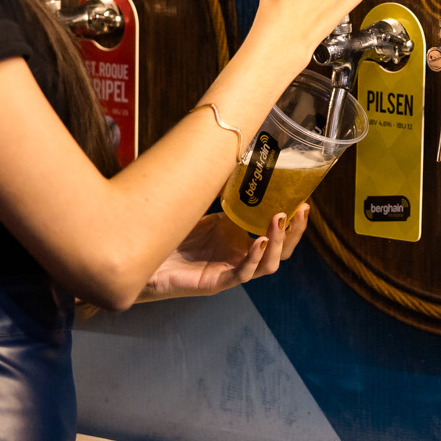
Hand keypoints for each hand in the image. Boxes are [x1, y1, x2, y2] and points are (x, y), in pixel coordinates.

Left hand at [134, 203, 310, 300]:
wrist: (137, 253)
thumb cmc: (169, 232)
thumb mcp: (203, 208)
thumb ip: (223, 195)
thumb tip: (238, 157)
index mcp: (240, 241)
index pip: (278, 237)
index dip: (293, 223)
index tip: (303, 202)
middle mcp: (239, 257)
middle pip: (280, 252)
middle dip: (294, 233)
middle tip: (300, 211)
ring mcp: (228, 271)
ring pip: (267, 265)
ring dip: (277, 243)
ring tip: (279, 220)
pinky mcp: (214, 283)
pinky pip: (241, 274)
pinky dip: (253, 259)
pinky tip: (258, 241)